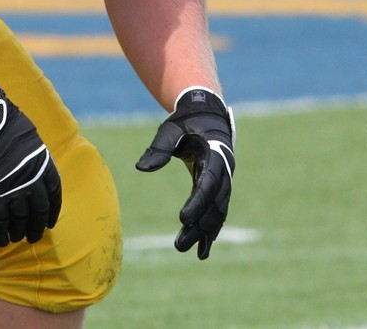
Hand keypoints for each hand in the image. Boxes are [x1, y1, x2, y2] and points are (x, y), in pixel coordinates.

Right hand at [0, 85, 61, 245]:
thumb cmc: (3, 121)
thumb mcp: (28, 137)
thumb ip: (31, 155)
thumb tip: (30, 164)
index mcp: (43, 163)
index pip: (54, 192)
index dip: (52, 209)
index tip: (50, 221)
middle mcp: (33, 179)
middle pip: (39, 210)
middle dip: (37, 225)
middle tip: (34, 236)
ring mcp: (14, 188)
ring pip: (20, 218)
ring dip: (20, 231)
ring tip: (18, 239)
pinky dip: (0, 233)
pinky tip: (1, 241)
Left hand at [136, 86, 234, 258]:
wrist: (206, 114)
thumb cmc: (186, 121)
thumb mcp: (170, 128)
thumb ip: (159, 147)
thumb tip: (141, 168)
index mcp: (215, 153)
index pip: (209, 183)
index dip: (198, 202)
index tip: (183, 219)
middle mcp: (225, 170)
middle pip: (214, 204)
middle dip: (199, 226)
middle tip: (180, 245)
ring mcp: (224, 180)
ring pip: (217, 211)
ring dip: (205, 232)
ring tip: (191, 252)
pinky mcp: (218, 187)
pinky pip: (217, 211)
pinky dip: (211, 229)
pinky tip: (203, 248)